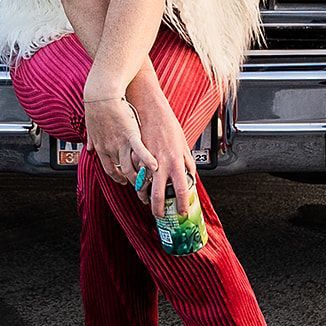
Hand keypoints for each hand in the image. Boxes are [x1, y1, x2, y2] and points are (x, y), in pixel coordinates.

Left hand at [82, 96, 158, 189]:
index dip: (117, 176)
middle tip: (139, 183)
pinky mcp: (131, 135)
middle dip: (132, 179)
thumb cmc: (95, 108)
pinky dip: (149, 160)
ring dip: (141, 175)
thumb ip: (92, 140)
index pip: (109, 169)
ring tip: (149, 178)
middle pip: (123, 171)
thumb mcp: (91, 128)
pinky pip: (141, 152)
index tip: (123, 179)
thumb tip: (90, 148)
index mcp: (101, 148)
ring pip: (132, 168)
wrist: (101, 95)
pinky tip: (156, 166)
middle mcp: (110, 150)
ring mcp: (121, 144)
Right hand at [124, 92, 196, 220]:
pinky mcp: (136, 156)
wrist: (150, 110)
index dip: (181, 204)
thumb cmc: (168, 125)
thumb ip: (187, 160)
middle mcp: (162, 164)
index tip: (181, 213)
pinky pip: (135, 173)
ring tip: (145, 200)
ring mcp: (148, 161)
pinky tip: (135, 182)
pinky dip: (135, 180)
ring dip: (143, 196)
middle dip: (158, 209)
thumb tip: (190, 173)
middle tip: (159, 215)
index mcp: (176, 161)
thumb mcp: (183, 143)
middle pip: (159, 194)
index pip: (181, 189)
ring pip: (143, 186)